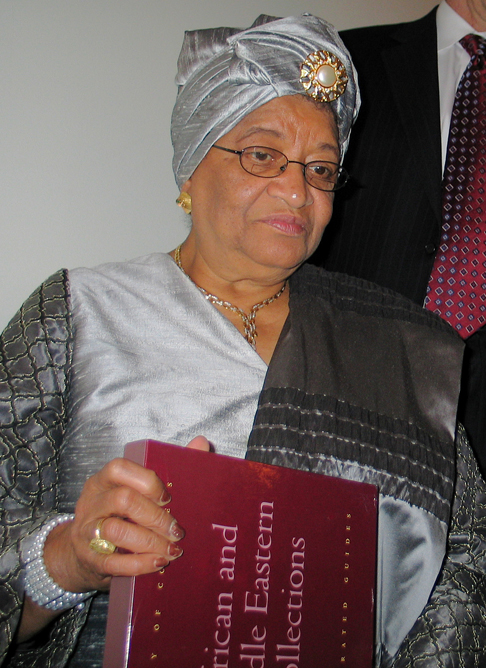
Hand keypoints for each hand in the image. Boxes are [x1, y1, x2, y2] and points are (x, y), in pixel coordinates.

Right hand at [43, 436, 210, 594]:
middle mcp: (92, 501)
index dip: (147, 481)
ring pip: (115, 530)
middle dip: (155, 517)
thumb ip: (169, 467)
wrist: (81, 555)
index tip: (168, 498)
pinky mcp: (89, 559)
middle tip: (177, 531)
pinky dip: (139, 564)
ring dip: (149, 542)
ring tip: (171, 550)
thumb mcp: (136, 491)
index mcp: (104, 480)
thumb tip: (201, 443)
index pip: (119, 469)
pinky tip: (158, 563)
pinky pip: (112, 562)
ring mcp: (86, 531)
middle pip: (122, 500)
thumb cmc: (119, 516)